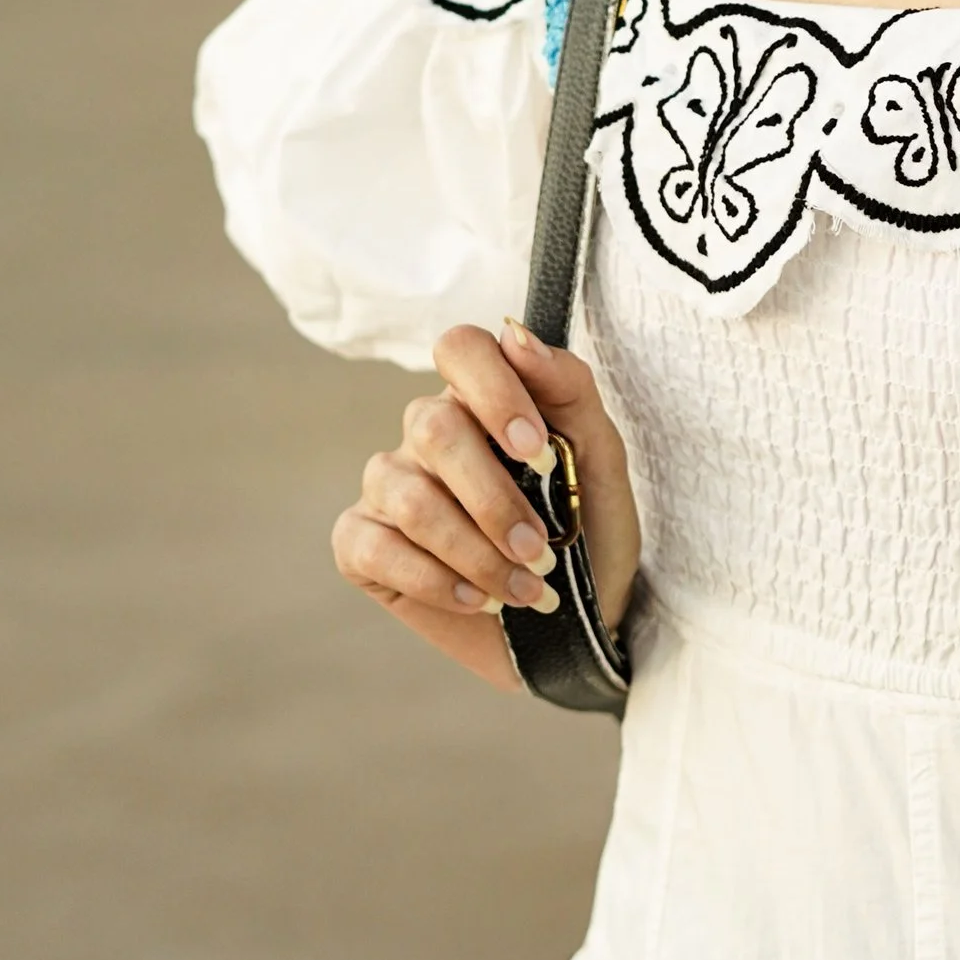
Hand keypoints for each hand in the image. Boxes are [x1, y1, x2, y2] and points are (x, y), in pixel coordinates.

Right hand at [332, 323, 641, 686]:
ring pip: (409, 496)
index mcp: (483, 400)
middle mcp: (427, 434)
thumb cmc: (589, 532)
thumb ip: (567, 389)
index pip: (461, 348)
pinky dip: (437, 582)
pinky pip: (375, 548)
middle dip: (495, 498)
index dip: (493, 392)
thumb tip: (515, 333)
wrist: (580, 625)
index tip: (539, 452)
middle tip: (541, 549)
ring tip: (525, 589)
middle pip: (433, 427)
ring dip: (477, 553)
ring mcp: (388, 486)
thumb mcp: (599, 460)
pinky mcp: (360, 545)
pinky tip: (479, 601)